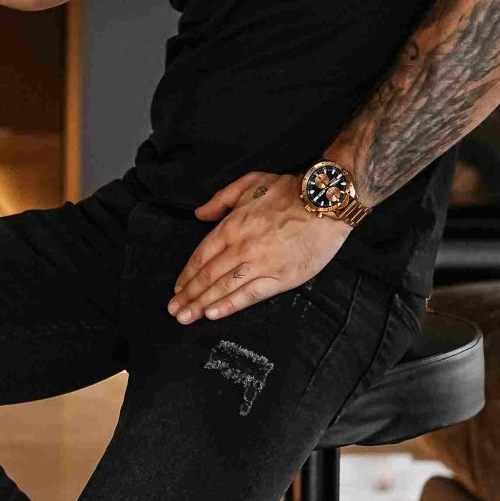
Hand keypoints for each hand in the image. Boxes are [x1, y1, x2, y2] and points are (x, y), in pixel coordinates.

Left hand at [170, 172, 345, 322]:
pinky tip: (214, 314)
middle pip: (208, 276)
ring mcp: (262, 264)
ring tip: (186, 317)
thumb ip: (221, 199)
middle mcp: (242, 248)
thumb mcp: (250, 183)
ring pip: (224, 289)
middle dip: (188, 296)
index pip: (201, 256)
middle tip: (174, 310)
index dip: (186, 275)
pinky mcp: (281, 278)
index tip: (177, 287)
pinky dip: (230, 306)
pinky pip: (250, 296)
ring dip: (202, 305)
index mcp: (232, 226)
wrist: (325, 203)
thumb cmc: (289, 190)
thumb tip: (199, 214)